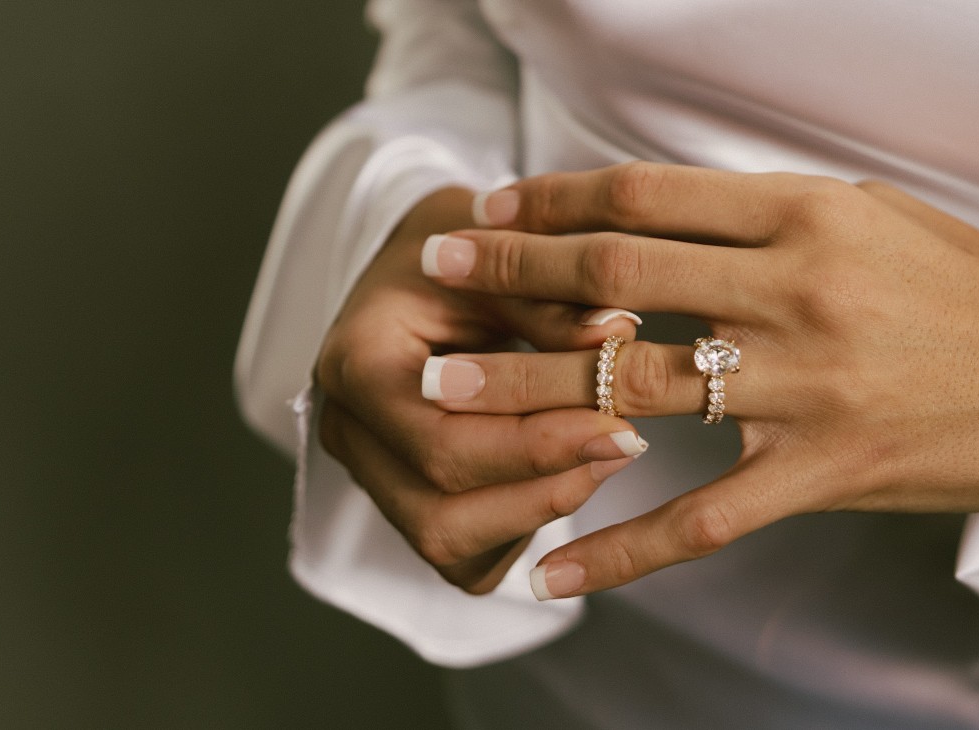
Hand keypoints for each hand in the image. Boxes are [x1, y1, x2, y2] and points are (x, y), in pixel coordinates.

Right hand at [314, 186, 647, 593]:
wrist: (426, 265)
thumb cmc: (463, 249)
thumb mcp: (504, 245)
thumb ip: (553, 295)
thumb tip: (618, 331)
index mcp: (356, 361)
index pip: (439, 438)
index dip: (533, 445)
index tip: (618, 421)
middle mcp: (349, 429)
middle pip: (440, 507)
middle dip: (545, 484)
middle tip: (629, 442)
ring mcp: (371, 473)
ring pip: (449, 542)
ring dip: (539, 510)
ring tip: (610, 454)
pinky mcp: (405, 500)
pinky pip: (464, 553)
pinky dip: (524, 523)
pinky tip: (577, 472)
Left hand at [418, 162, 978, 598]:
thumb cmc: (970, 287)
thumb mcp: (871, 219)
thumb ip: (768, 218)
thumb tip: (667, 217)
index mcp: (804, 214)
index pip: (646, 197)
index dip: (555, 200)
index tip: (494, 210)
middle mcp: (795, 291)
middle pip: (617, 275)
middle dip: (513, 274)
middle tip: (436, 272)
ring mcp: (806, 385)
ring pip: (634, 384)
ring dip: (526, 387)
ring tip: (445, 393)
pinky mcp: (824, 471)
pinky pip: (699, 519)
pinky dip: (618, 548)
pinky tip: (553, 571)